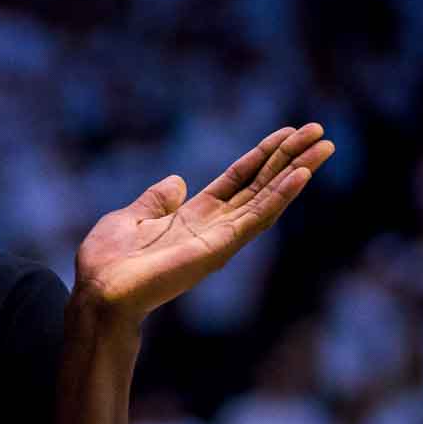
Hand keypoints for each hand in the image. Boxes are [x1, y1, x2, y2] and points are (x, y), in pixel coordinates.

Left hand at [75, 123, 334, 327]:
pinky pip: (256, 217)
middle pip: (259, 185)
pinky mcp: (220, 249)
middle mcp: (214, 227)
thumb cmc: (108, 262)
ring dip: (296, 171)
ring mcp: (220, 239)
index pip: (237, 180)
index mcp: (193, 217)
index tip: (287, 133)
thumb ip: (156, 200)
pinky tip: (301, 174)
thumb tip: (177, 181)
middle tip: (319, 132)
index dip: (261, 156)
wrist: (99, 292)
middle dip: (289, 157)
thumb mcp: (131, 217)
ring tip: (323, 146)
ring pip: (266, 198)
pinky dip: (280, 196)